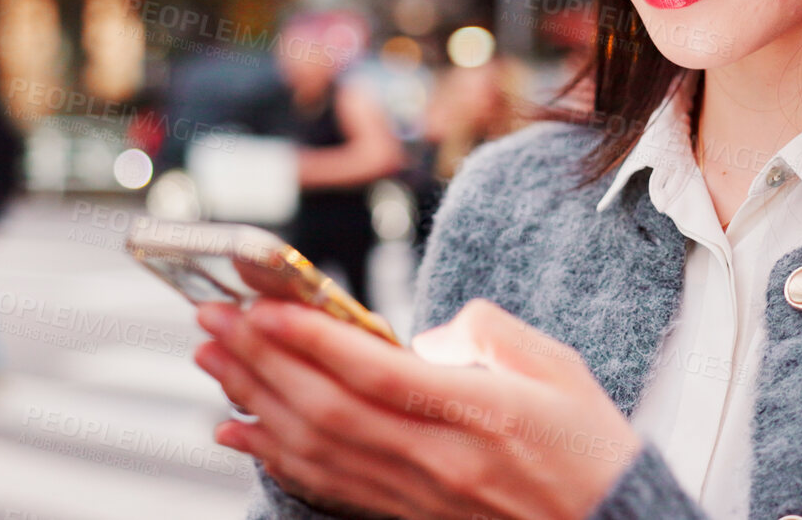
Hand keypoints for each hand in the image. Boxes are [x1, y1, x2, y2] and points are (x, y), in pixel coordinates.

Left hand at [194, 298, 640, 519]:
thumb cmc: (587, 445)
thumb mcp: (557, 366)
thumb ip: (485, 332)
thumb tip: (419, 336)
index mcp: (481, 413)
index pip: (377, 373)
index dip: (313, 339)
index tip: (264, 303)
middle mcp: (438, 459)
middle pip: (328, 409)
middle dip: (262, 360)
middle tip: (215, 320)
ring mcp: (416, 493)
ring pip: (315, 447)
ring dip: (254, 399)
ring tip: (213, 358)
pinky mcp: (405, 513)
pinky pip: (325, 484)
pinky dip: (273, 456)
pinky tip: (237, 430)